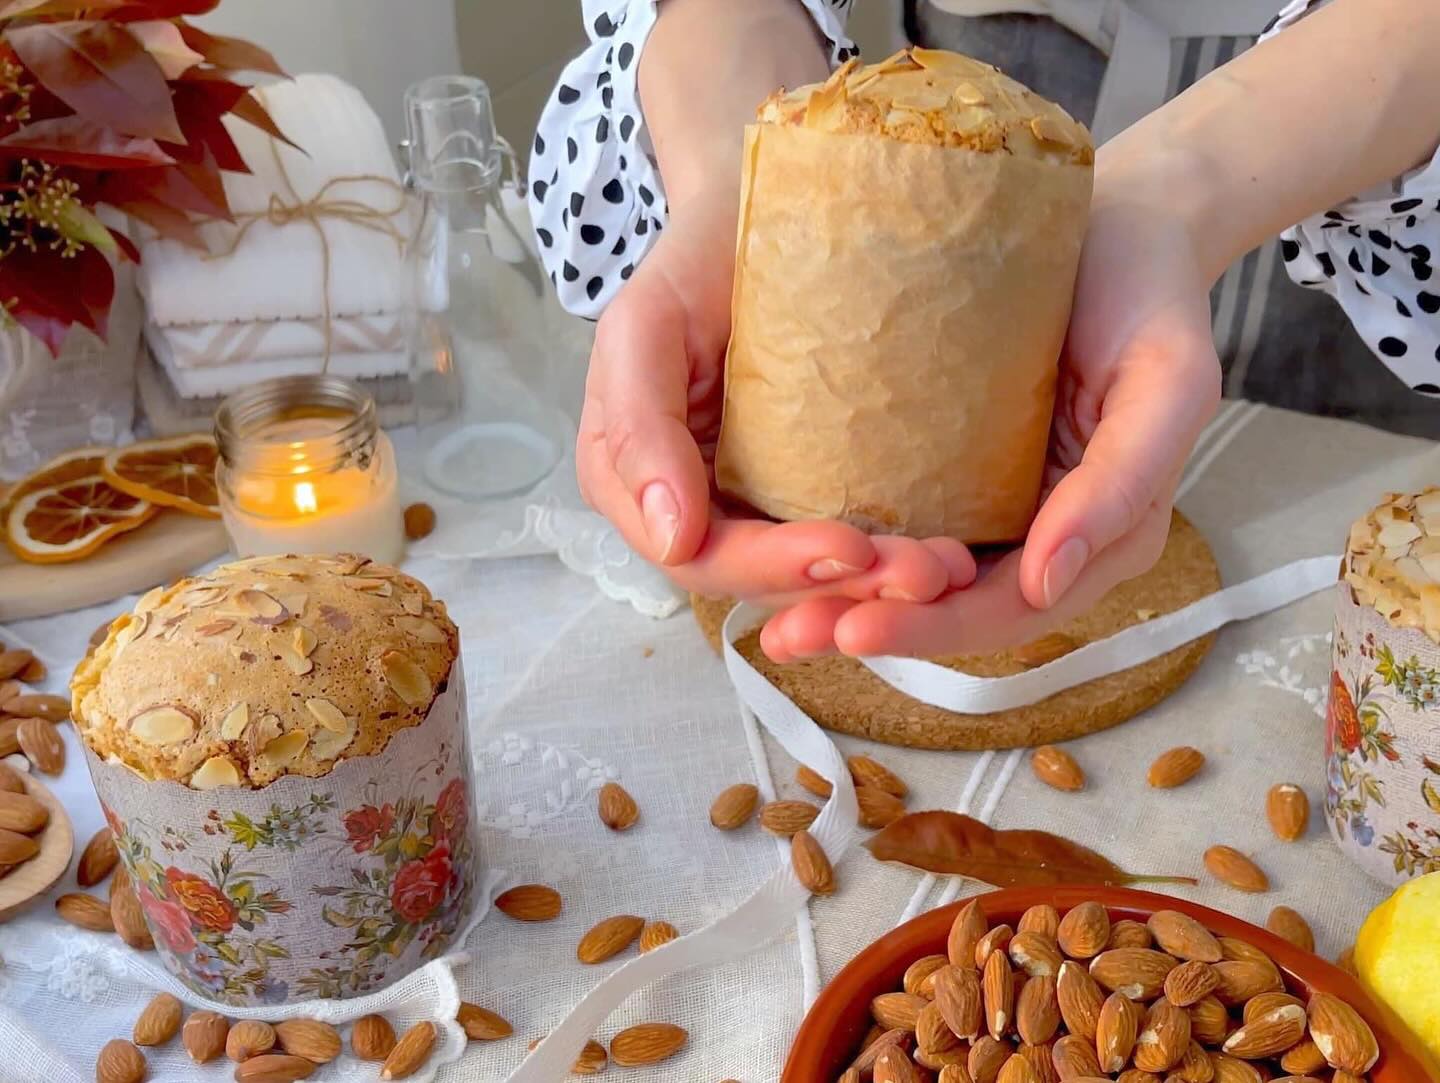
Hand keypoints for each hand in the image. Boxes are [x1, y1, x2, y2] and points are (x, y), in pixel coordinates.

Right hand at [576, 186, 975, 605]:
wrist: (759, 213)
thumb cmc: (696, 260)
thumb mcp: (646, 324)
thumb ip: (639, 425)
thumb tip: (672, 538)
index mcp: (636, 486)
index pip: (702, 559)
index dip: (772, 568)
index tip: (852, 549)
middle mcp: (692, 511)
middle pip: (765, 581)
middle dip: (844, 588)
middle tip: (927, 572)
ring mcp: (753, 507)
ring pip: (812, 577)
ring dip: (881, 587)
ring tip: (951, 569)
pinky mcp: (810, 493)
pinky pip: (848, 545)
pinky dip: (894, 557)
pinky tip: (952, 554)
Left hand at [760, 150, 1221, 659]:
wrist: (1120, 226)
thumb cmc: (1148, 297)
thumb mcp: (1167, 380)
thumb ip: (1125, 481)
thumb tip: (1044, 579)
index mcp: (1099, 535)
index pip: (1009, 606)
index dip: (934, 628)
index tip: (854, 631)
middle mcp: (1040, 536)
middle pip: (949, 606)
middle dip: (870, 627)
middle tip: (788, 636)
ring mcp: (992, 504)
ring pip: (915, 577)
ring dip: (845, 603)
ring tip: (773, 622)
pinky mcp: (950, 467)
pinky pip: (896, 519)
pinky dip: (846, 545)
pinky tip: (783, 552)